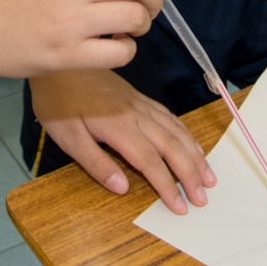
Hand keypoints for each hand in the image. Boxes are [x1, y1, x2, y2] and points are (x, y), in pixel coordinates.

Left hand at [29, 69, 216, 214]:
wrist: (62, 58)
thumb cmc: (57, 101)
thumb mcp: (66, 137)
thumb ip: (95, 163)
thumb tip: (123, 188)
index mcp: (118, 128)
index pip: (151, 162)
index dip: (168, 186)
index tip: (181, 207)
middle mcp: (136, 115)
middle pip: (171, 147)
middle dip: (190, 174)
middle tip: (204, 199)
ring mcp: (140, 104)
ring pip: (175, 130)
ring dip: (194, 154)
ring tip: (209, 176)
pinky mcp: (138, 98)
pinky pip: (169, 116)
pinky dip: (185, 132)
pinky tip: (192, 144)